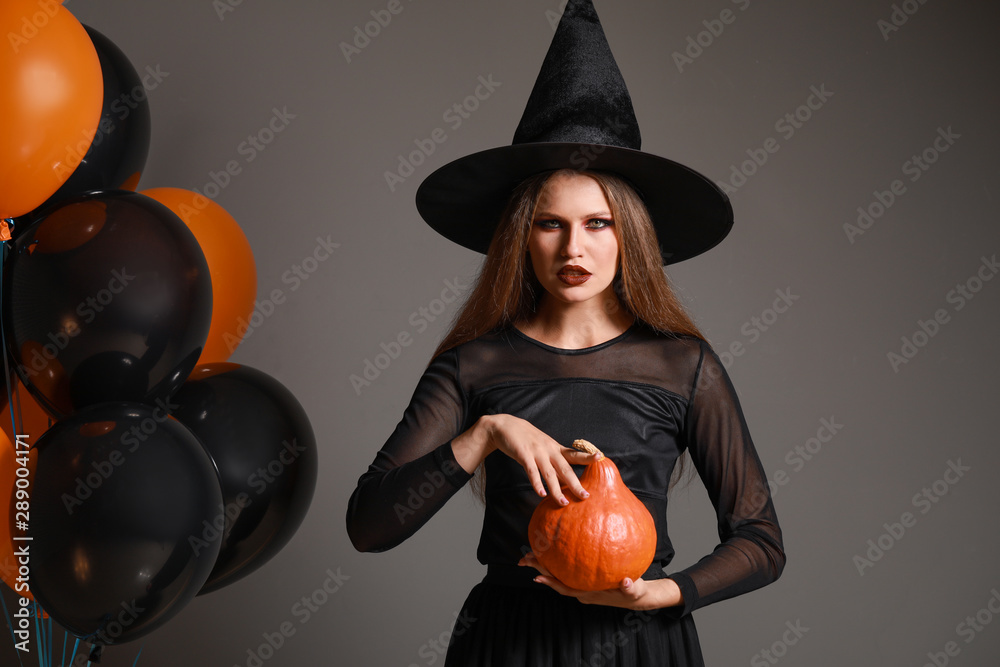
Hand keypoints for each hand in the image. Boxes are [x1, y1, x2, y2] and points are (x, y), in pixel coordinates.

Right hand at [453, 414, 595, 504]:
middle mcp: (548, 450)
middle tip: (585, 496)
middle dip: (576, 483)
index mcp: (554, 447)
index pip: (574, 454)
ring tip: (564, 502)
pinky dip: (537, 483)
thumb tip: (565, 478)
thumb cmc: (525, 438)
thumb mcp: (542, 446)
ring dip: (557, 489)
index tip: (601, 458)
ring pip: (549, 473)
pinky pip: (531, 471)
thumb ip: (553, 459)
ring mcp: (536, 452)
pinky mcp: (523, 454)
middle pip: (565, 468)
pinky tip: (541, 493)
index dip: (587, 456)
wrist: (504, 425)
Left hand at [517, 552, 682, 610]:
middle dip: (539, 570)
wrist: (637, 596)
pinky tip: (554, 547)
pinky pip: (568, 570)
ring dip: (545, 565)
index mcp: (589, 594)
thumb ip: (631, 587)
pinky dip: (558, 561)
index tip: (536, 577)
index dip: (551, 583)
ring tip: (531, 552)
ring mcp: (582, 586)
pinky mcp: (585, 580)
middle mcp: (581, 591)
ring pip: (559, 575)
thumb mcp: (636, 590)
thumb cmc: (635, 592)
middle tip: (524, 558)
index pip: (566, 588)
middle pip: (556, 580)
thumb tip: (627, 582)